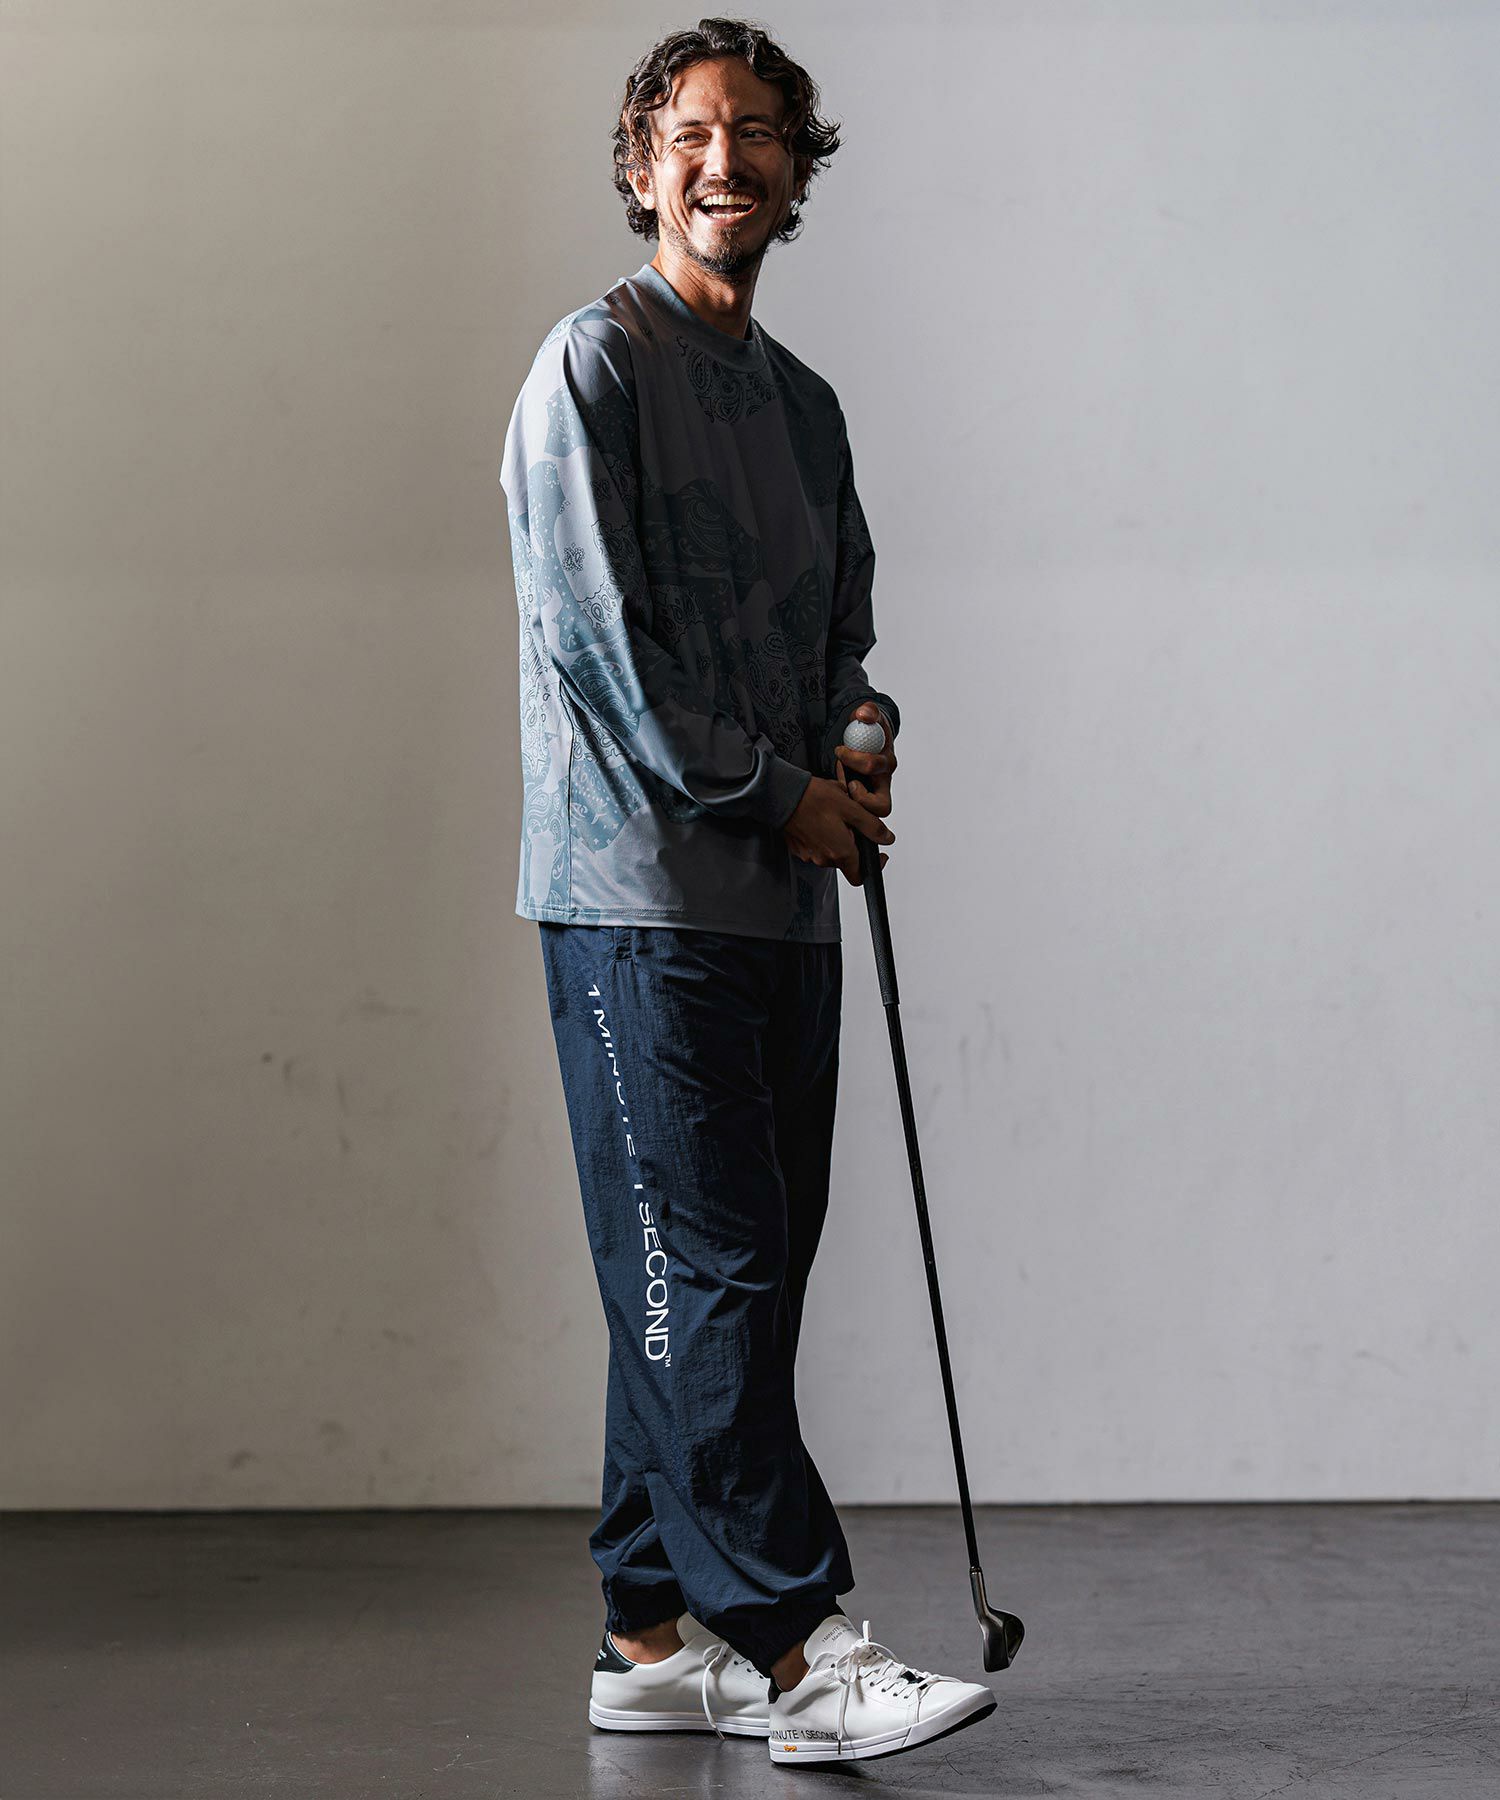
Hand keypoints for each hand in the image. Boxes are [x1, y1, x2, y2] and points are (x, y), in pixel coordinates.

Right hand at [783, 774, 893, 886]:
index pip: (860, 876)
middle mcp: (824, 859)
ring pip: (831, 852)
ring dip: (836, 838)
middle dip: (852, 843)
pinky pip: (816, 846)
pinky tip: (818, 817)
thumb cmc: (813, 798)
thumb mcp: (850, 808)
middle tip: (849, 820)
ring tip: (832, 815)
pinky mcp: (799, 848)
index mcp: (840, 853)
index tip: (876, 853)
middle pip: (846, 861)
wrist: (781, 794)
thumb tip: (887, 838)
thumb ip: (872, 826)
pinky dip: (821, 836)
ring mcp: (809, 855)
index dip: (871, 867)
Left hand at [832, 702, 895, 819]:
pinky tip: (832, 790)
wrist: (866, 738)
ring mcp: (874, 795)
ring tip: (838, 785)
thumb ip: (868, 711)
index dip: (854, 760)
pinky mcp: (862, 802)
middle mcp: (884, 783)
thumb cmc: (869, 728)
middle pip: (882, 807)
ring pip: (869, 816)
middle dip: (858, 796)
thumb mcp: (870, 715)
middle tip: (844, 780)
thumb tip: (863, 714)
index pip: (874, 768)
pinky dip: (843, 805)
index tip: (839, 750)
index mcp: (887, 763)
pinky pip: (856, 813)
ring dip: (850, 804)